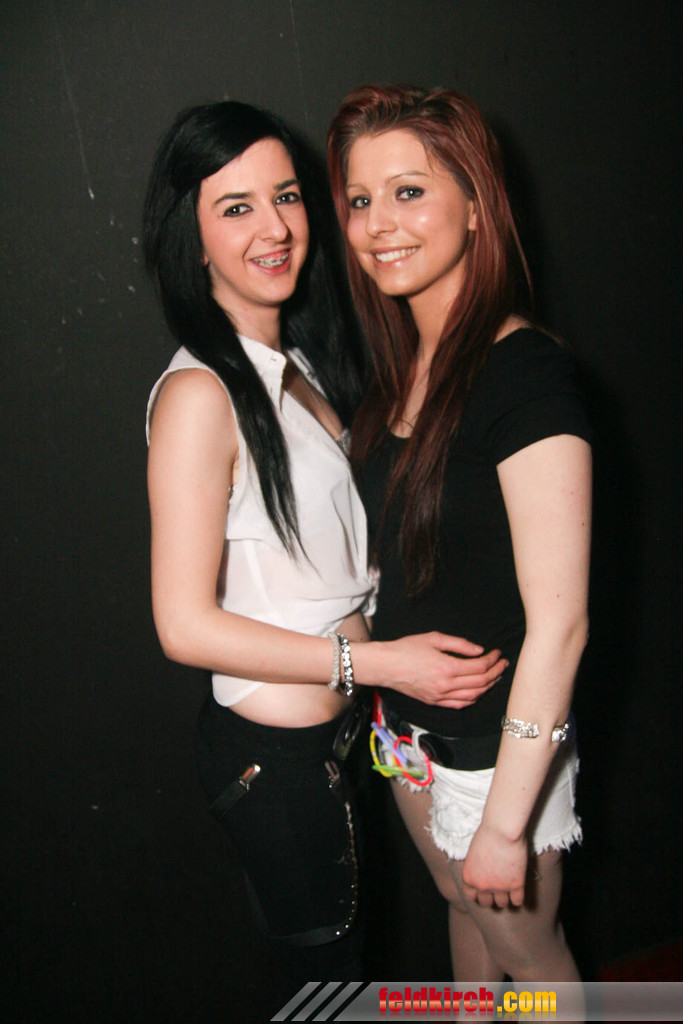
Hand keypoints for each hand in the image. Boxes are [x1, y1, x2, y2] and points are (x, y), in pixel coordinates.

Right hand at [381, 632, 507, 707]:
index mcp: (447, 668)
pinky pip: (461, 704)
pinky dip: (474, 698)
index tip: (497, 653)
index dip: (493, 659)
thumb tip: (479, 650)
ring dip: (488, 686)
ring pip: (474, 696)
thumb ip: (459, 644)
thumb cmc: (406, 649)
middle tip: (502, 663)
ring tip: (495, 676)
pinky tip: (479, 690)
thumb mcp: (434, 638)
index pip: (480, 667)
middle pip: (481, 682)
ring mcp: (440, 697)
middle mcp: (446, 685)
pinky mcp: (435, 702)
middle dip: (496, 672)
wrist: (386, 666)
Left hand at [461, 823, 526, 907]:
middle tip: (496, 890)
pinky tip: (518, 890)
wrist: (502, 830)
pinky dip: (518, 898)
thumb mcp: (474, 852)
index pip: (470, 896)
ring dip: (505, 898)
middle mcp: (482, 886)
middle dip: (491, 898)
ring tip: (508, 889)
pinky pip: (517, 901)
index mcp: (469, 877)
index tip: (483, 891)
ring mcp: (499, 887)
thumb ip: (477, 867)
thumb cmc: (487, 833)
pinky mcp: (516, 885)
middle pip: (486, 903)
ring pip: (502, 904)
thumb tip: (483, 872)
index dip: (477, 894)